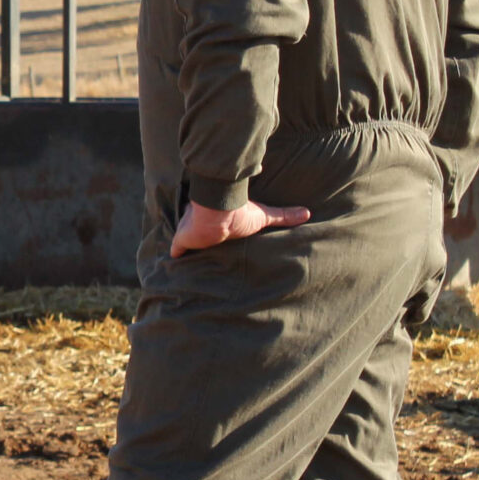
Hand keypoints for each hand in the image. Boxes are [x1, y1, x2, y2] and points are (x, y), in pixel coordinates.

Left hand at [169, 197, 308, 256]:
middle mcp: (206, 229)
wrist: (219, 213)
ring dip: (187, 250)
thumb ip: (283, 216)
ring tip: (185, 266)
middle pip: (201, 237)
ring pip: (187, 242)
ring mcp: (192, 236)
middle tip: (202, 257)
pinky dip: (173, 256)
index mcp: (222, 225)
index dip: (217, 235)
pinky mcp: (182, 242)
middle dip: (200, 242)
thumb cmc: (240, 214)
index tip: (220, 242)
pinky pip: (175, 251)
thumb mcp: (265, 216)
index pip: (217, 230)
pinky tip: (170, 265)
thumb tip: (308, 213)